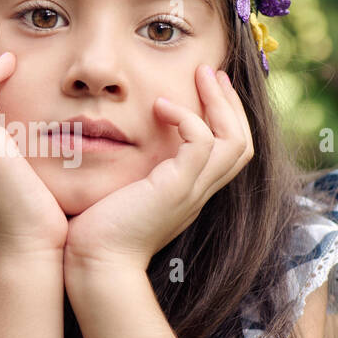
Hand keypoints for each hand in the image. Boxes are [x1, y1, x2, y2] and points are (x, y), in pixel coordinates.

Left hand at [63, 64, 253, 272]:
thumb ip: (131, 170)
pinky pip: (202, 144)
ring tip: (200, 76)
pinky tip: (160, 106)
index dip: (225, 116)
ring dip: (220, 103)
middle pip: (242, 143)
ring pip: (234, 142)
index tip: (207, 86)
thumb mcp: (122, 192)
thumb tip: (115, 141)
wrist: (95, 265)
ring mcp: (191, 192)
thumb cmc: (96, 232)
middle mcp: (197, 193)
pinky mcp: (176, 189)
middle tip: (211, 72)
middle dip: (230, 104)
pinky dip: (188, 119)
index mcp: (188, 193)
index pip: (227, 151)